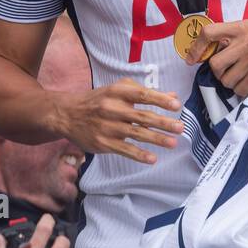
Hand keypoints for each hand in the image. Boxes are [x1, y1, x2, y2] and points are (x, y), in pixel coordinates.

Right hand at [52, 78, 183, 164]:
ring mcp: (107, 127)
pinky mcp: (103, 143)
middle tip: (180, 127)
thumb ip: (144, 92)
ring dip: (156, 139)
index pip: (142, 95)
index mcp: (117, 92)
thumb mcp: (118, 89)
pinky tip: (152, 158)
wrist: (67, 114)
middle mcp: (112, 108)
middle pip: (142, 116)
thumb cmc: (98, 100)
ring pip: (136, 134)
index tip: (176, 105)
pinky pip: (124, 149)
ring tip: (173, 143)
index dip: (160, 99)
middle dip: (163, 122)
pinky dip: (139, 154)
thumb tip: (172, 95)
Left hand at [185, 19, 247, 96]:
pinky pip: (238, 89)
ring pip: (225, 80)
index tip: (191, 59)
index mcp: (243, 28)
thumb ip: (229, 40)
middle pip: (215, 63)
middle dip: (219, 73)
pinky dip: (243, 90)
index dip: (196, 47)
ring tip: (247, 76)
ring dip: (233, 83)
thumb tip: (200, 53)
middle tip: (231, 72)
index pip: (209, 32)